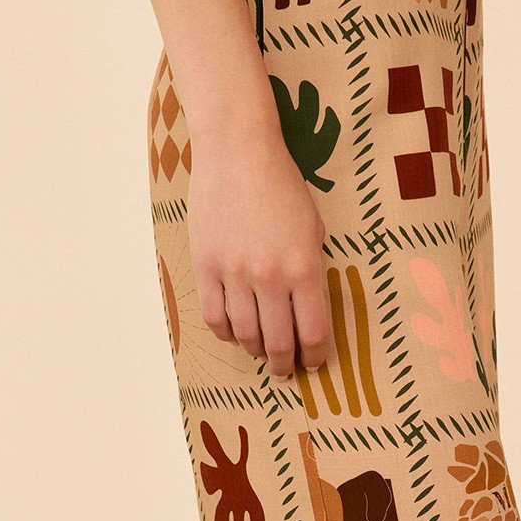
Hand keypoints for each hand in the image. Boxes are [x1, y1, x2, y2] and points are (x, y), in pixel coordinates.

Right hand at [186, 121, 331, 376]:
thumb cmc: (282, 184)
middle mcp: (269, 276)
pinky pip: (214, 316)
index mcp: (304, 267)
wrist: (237, 151)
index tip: (314, 362)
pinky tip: (235, 332)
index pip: (313, 332)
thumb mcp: (313, 227)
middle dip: (284, 363)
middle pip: (278, 342)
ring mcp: (234, 273)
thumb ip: (311, 268)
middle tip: (286, 368)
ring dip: (255, 351)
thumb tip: (308, 306)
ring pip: (244, 335)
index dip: (315, 356)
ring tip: (261, 353)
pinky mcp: (205, 266)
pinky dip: (226, 333)